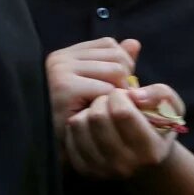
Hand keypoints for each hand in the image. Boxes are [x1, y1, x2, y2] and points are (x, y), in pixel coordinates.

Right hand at [45, 37, 138, 151]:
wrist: (74, 151)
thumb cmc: (89, 116)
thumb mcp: (105, 85)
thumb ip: (118, 64)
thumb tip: (134, 43)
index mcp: (67, 54)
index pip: (110, 45)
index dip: (122, 66)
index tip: (111, 88)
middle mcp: (59, 58)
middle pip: (116, 56)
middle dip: (123, 80)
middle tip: (110, 103)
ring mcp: (59, 71)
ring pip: (116, 71)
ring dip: (119, 93)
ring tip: (105, 108)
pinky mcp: (64, 88)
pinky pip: (107, 90)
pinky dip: (111, 104)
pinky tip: (100, 115)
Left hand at [66, 87, 176, 179]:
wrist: (144, 162)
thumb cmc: (156, 129)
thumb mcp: (170, 110)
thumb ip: (160, 95)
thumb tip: (135, 95)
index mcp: (150, 151)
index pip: (122, 112)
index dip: (118, 96)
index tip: (121, 95)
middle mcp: (126, 165)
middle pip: (98, 117)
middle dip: (101, 101)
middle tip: (108, 102)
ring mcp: (103, 170)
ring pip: (79, 124)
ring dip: (87, 112)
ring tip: (100, 114)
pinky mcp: (85, 170)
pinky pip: (69, 136)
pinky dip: (77, 125)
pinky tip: (90, 126)